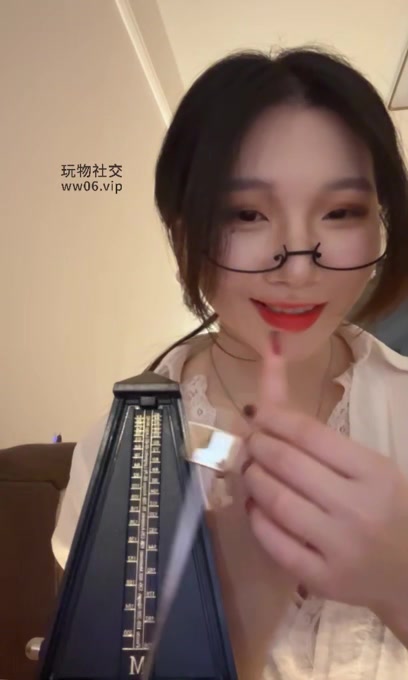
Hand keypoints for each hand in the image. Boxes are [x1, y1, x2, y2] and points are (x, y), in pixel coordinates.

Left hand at [242, 332, 407, 618]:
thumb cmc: (391, 510)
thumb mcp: (371, 468)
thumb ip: (323, 438)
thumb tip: (271, 398)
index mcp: (375, 472)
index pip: (311, 434)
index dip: (275, 419)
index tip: (258, 414)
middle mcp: (358, 508)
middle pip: (288, 464)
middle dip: (259, 446)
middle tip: (251, 442)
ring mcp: (340, 547)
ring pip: (278, 503)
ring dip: (254, 479)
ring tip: (250, 470)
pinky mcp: (324, 580)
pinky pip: (276, 544)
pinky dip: (257, 520)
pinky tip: (255, 506)